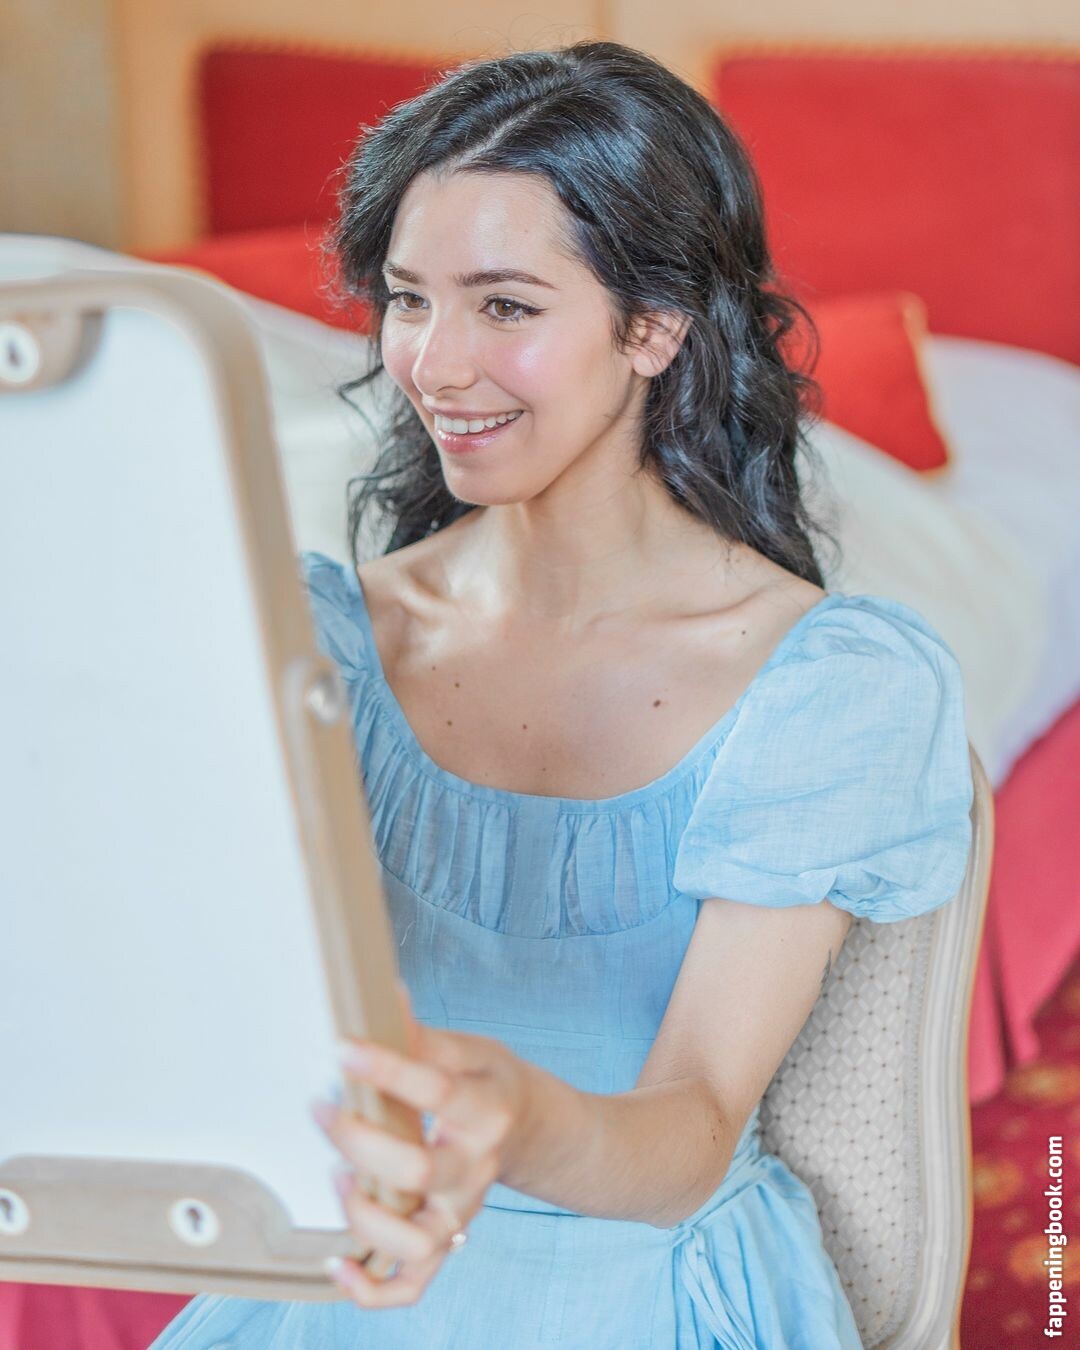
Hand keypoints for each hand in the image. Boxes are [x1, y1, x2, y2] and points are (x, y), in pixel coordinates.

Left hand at [311, 985, 530, 1308]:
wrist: (538, 1132)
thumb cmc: (495, 1084)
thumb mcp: (474, 1050)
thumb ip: (425, 1037)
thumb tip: (382, 995)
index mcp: (487, 1109)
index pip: (434, 1089)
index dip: (384, 1068)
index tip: (342, 1048)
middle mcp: (475, 1169)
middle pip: (417, 1171)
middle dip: (358, 1140)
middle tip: (323, 1108)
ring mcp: (461, 1212)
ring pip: (416, 1241)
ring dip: (365, 1215)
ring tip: (338, 1176)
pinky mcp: (446, 1240)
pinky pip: (413, 1283)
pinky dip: (372, 1287)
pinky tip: (339, 1262)